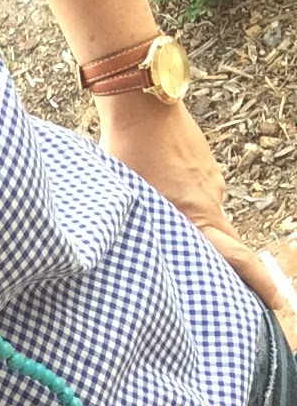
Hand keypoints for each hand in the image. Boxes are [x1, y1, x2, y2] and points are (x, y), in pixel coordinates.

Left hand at [96, 93, 283, 310]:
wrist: (143, 102)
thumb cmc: (127, 151)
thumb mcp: (128, 198)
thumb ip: (144, 226)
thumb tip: (141, 251)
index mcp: (195, 214)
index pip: (235, 256)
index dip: (257, 282)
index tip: (278, 303)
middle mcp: (211, 201)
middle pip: (227, 243)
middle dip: (232, 267)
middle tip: (237, 289)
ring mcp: (211, 182)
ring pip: (208, 217)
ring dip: (197, 230)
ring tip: (169, 233)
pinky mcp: (204, 168)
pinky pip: (200, 196)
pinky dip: (188, 204)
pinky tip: (163, 198)